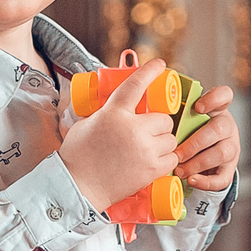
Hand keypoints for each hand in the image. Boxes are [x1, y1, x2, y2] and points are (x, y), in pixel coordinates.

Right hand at [61, 53, 182, 210]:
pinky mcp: (152, 169)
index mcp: (114, 113)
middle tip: (147, 131)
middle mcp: (133, 129)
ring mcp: (145, 150)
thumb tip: (113, 104)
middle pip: (164, 117)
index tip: (160, 64)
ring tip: (147, 149)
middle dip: (158, 124)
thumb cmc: (78, 156)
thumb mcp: (86, 123)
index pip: (136, 85)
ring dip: (162, 142)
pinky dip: (165, 159)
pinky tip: (152, 161)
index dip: (149, 71)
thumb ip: (105, 112)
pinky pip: (172, 158)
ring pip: (171, 138)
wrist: (78, 186)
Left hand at [175, 84, 240, 191]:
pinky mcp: (229, 169)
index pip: (224, 95)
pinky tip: (191, 180)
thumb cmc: (188, 132)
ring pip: (222, 153)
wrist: (202, 155)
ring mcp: (231, 147)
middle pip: (219, 129)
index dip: (214, 99)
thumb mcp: (185, 119)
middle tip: (176, 154)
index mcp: (216, 110)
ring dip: (197, 163)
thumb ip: (176, 113)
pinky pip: (223, 178)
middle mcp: (227, 126)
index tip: (198, 106)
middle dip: (195, 144)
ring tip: (180, 170)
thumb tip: (153, 111)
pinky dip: (206, 182)